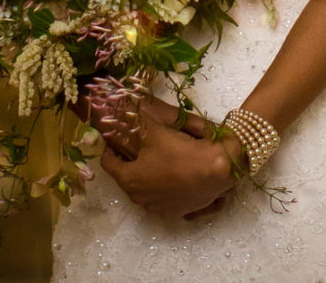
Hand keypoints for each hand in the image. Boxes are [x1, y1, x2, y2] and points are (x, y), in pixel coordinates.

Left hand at [100, 113, 241, 219]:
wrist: (217, 169)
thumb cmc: (180, 151)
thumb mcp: (153, 130)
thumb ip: (134, 123)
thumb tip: (122, 113)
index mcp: (130, 181)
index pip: (109, 163)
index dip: (111, 148)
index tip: (116, 138)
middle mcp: (141, 200)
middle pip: (129, 177)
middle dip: (133, 162)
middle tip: (142, 144)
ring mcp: (161, 209)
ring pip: (149, 190)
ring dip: (151, 176)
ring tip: (163, 158)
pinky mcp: (179, 213)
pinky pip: (168, 199)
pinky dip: (169, 188)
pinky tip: (179, 175)